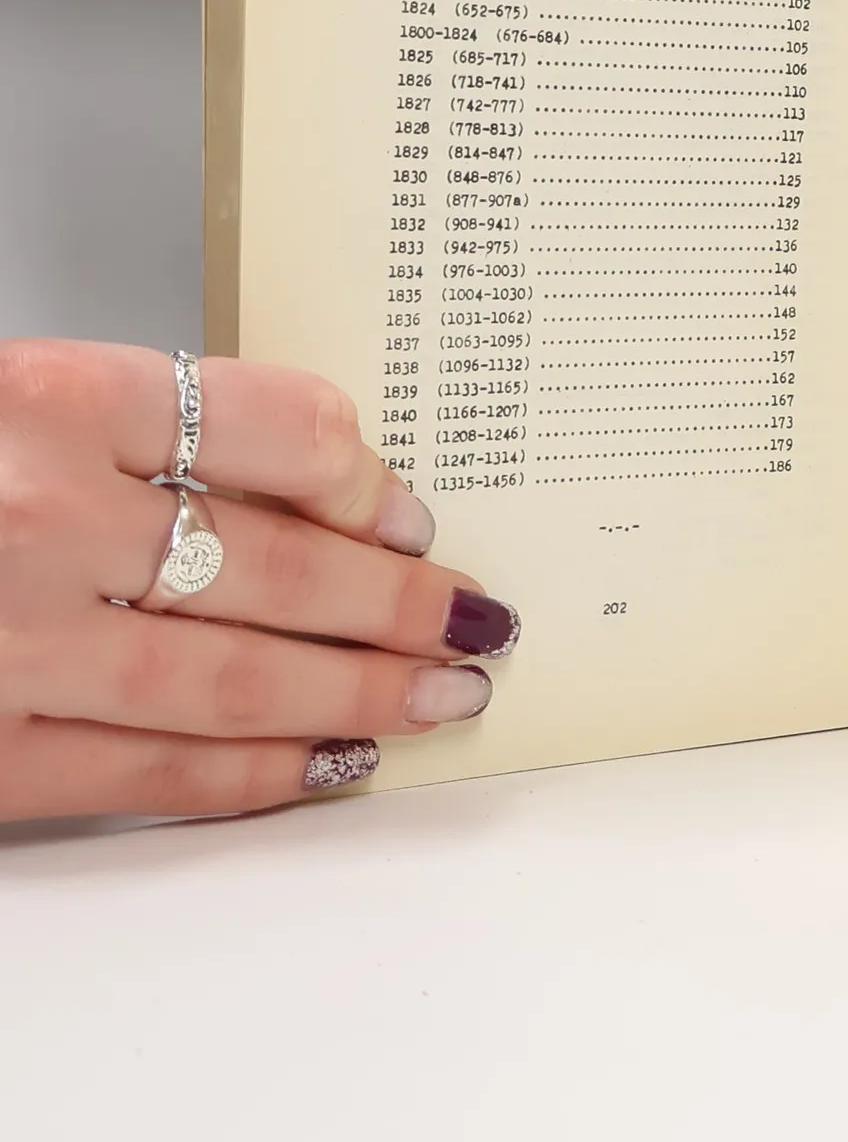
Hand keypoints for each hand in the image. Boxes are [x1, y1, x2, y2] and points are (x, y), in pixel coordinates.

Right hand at [0, 340, 519, 821]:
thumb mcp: (21, 398)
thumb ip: (144, 430)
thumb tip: (303, 488)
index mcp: (60, 402)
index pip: (279, 433)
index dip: (367, 486)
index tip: (412, 522)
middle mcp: (45, 522)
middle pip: (280, 570)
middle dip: (400, 609)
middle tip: (475, 622)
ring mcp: (14, 648)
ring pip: (236, 681)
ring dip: (358, 695)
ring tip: (440, 695)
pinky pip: (147, 772)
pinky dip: (251, 774)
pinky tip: (322, 761)